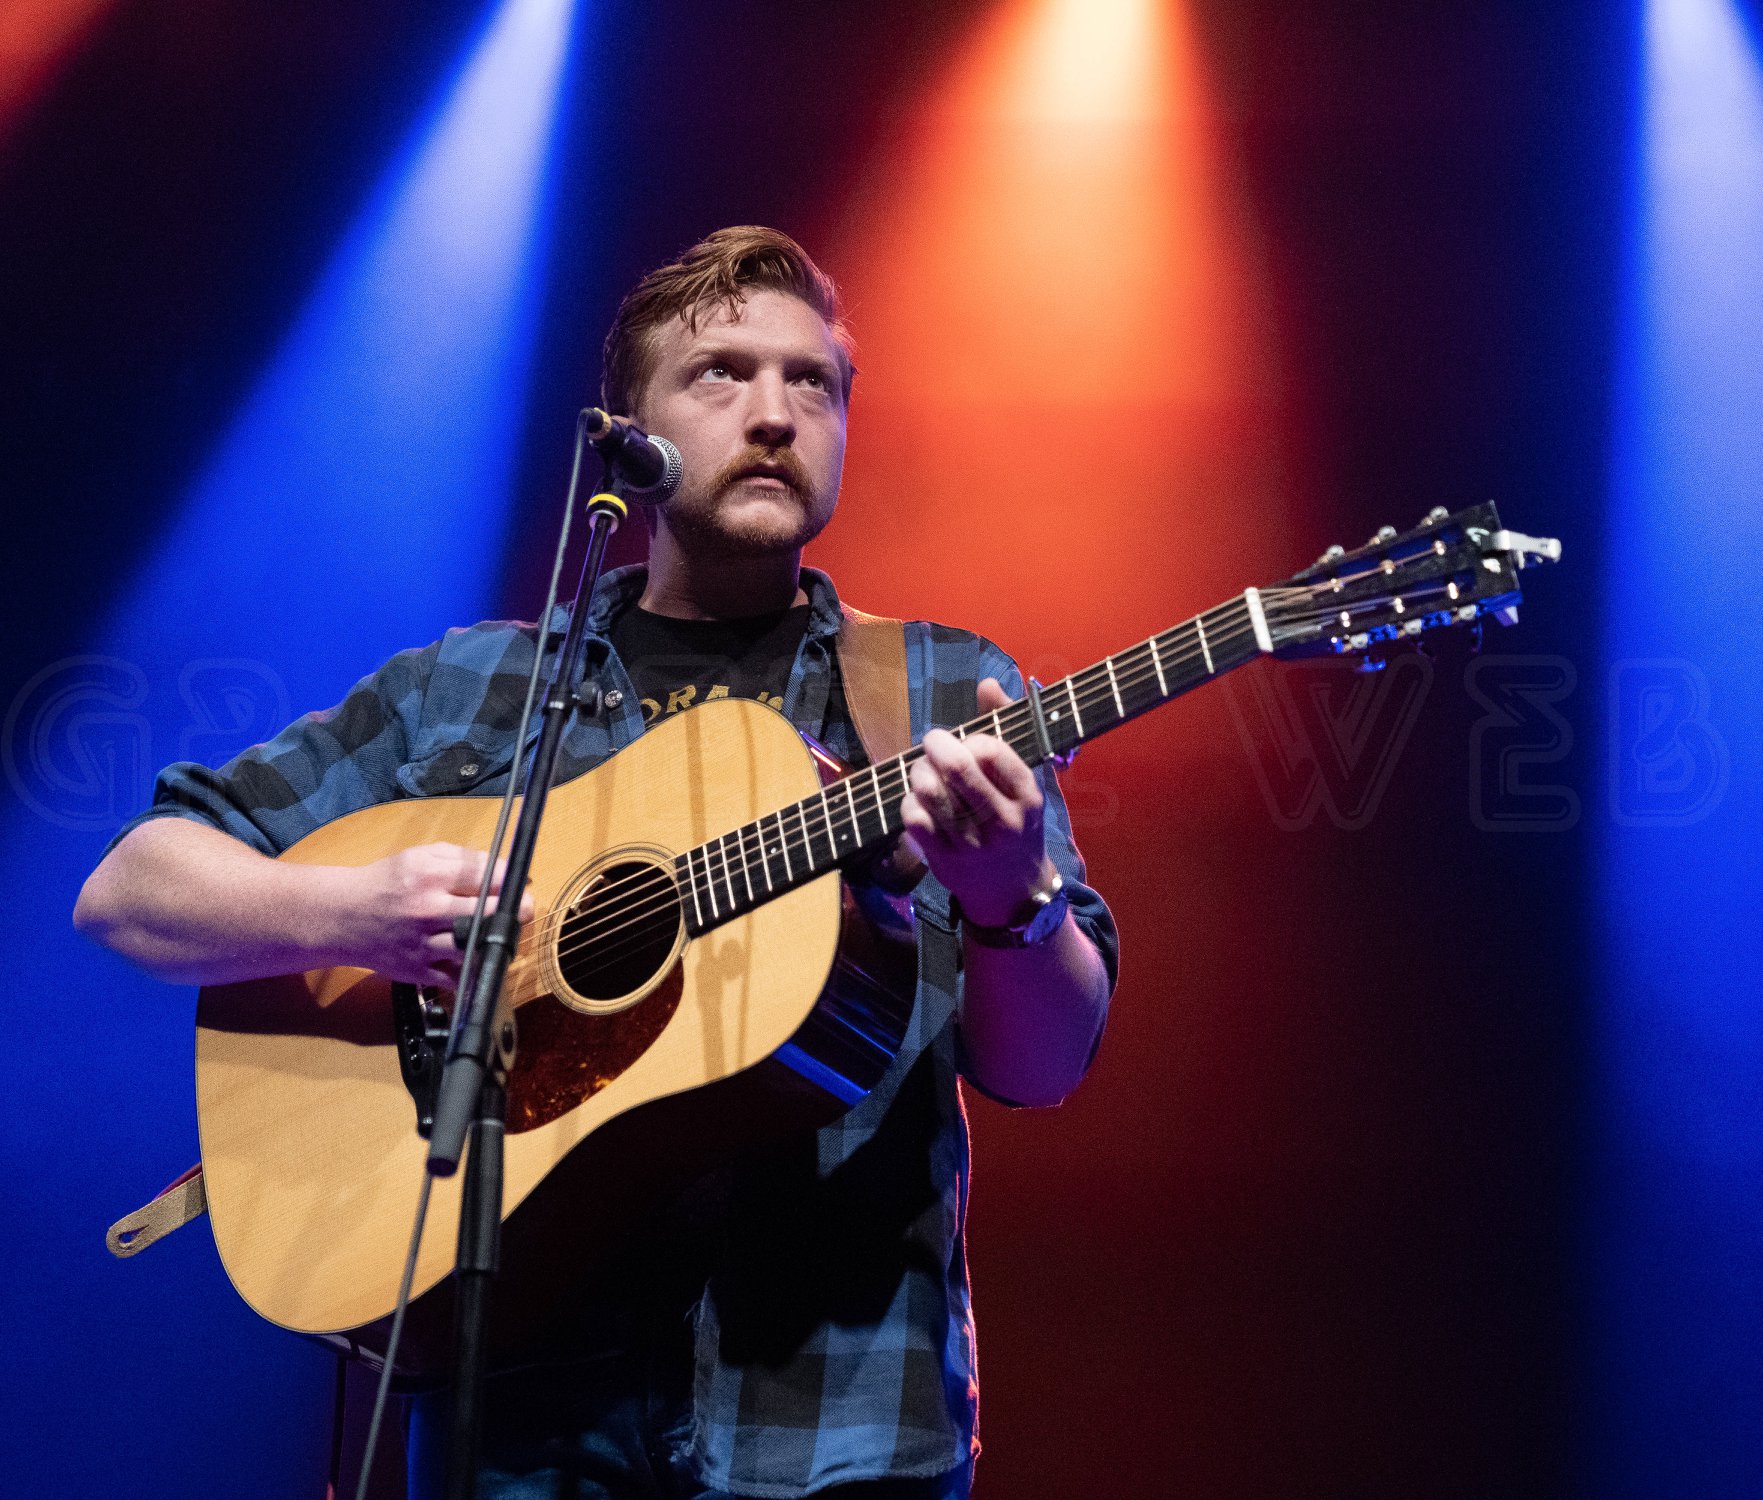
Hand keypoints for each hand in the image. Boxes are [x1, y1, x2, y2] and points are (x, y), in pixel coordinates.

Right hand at [335, 843, 533, 988]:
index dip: (512, 881)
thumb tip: (503, 867)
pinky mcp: (418, 970)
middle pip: (486, 914)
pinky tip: (482, 959)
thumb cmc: (387, 882)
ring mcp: (423, 943)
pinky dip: (474, 971)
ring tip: (504, 934)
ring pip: (474, 948)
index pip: (486, 877)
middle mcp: (427, 910)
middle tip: (525, 910)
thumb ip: (462, 858)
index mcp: (430, 876)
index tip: (523, 883)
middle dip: (515, 911)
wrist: (343, 916)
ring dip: (496, 942)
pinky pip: (457, 977)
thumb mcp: (419, 857)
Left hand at [899, 678, 1052, 928]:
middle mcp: (1002, 823)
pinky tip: (917, 799)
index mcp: (1027, 798)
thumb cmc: (1018, 823)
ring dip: (919, 771)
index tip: (967, 742)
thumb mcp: (1026, 779)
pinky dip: (908, 801)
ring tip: (922, 769)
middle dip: (936, 745)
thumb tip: (989, 683)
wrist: (1014, 892)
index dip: (971, 738)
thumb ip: (1009, 728)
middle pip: (958, 769)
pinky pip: (913, 819)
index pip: (993, 751)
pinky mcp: (944, 861)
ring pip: (931, 793)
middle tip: (932, 741)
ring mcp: (972, 845)